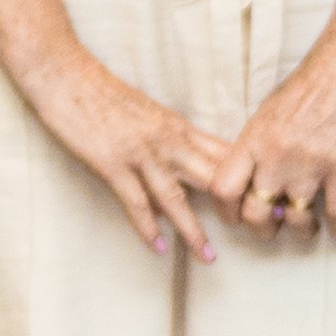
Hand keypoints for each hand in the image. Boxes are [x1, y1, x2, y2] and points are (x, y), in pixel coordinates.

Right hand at [24, 46, 233, 259]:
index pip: (224, 154)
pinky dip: (148, 227)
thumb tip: (188, 167)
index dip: (247, 177)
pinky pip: (136, 202)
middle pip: (211, 177)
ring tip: (208, 257)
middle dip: (232, 207)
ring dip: (194, 231)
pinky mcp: (113, 164)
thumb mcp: (149, 114)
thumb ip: (172, 139)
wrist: (67, 77)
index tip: (268, 196)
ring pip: (177, 198)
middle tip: (253, 232)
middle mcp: (168, 141)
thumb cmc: (105, 94)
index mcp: (179, 127)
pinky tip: (159, 247)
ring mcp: (141, 154)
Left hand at [210, 27, 335, 239]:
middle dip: (262, 231)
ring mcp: (310, 164)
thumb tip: (253, 176)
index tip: (236, 218)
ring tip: (306, 230)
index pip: (224, 189)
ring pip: (296, 220)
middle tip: (270, 232)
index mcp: (254, 141)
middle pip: (256, 214)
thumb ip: (257, 146)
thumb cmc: (310, 82)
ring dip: (301, 231)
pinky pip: (335, 211)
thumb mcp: (268, 112)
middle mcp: (277, 157)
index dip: (226, 212)